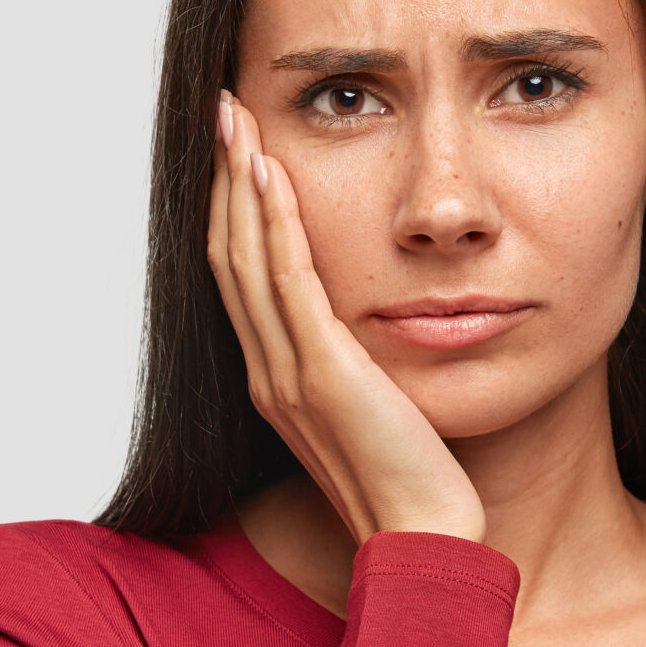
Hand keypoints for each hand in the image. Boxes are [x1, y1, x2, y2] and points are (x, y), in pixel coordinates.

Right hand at [208, 92, 485, 543]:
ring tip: (235, 117)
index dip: (232, 209)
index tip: (236, 150)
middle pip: (227, 253)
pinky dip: (273, 226)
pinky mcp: (322, 375)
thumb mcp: (380, 408)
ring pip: (244, 259)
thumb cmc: (415, 481)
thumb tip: (376, 331)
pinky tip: (270, 175)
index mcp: (277, 378)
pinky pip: (287, 285)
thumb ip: (362, 367)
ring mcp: (288, 373)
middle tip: (221, 109)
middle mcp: (268, 371)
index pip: (240, 276)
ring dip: (238, 182)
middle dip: (223, 177)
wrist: (424, 537)